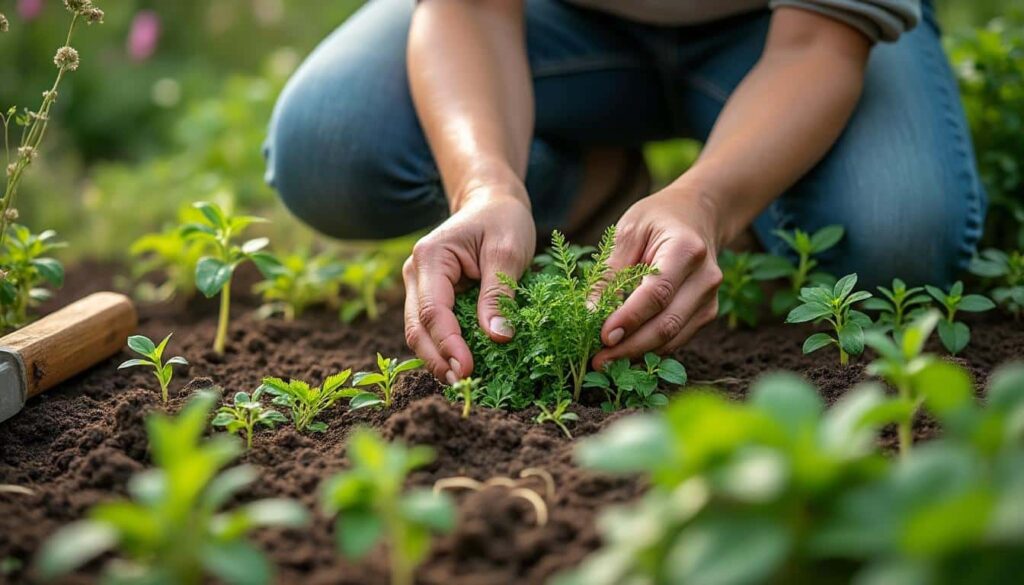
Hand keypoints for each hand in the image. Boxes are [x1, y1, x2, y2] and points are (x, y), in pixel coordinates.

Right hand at [403, 186, 535, 383]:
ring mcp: (419, 287)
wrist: (491, 204)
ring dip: (438, 359)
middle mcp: (416, 273)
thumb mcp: (508, 252)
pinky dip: (444, 349)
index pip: (432, 311)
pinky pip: (432, 329)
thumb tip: (497, 338)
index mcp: (431, 257)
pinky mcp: (430, 297)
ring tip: (462, 384)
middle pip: (417, 328)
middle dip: (437, 360)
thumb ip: (499, 294)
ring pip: (419, 333)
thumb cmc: (503, 221)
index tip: (468, 370)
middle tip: (463, 387)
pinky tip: (462, 367)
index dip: (448, 344)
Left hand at [593, 186, 724, 368]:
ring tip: (605, 362)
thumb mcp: (628, 231)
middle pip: (667, 323)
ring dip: (638, 354)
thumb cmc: (657, 219)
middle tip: (598, 361)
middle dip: (630, 347)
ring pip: (673, 338)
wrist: (697, 216)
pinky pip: (677, 339)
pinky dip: (650, 349)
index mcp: (686, 250)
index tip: (602, 337)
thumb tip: (588, 314)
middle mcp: (705, 278)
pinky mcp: (706, 313)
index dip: (629, 319)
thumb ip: (610, 272)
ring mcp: (710, 299)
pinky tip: (625, 352)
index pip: (657, 293)